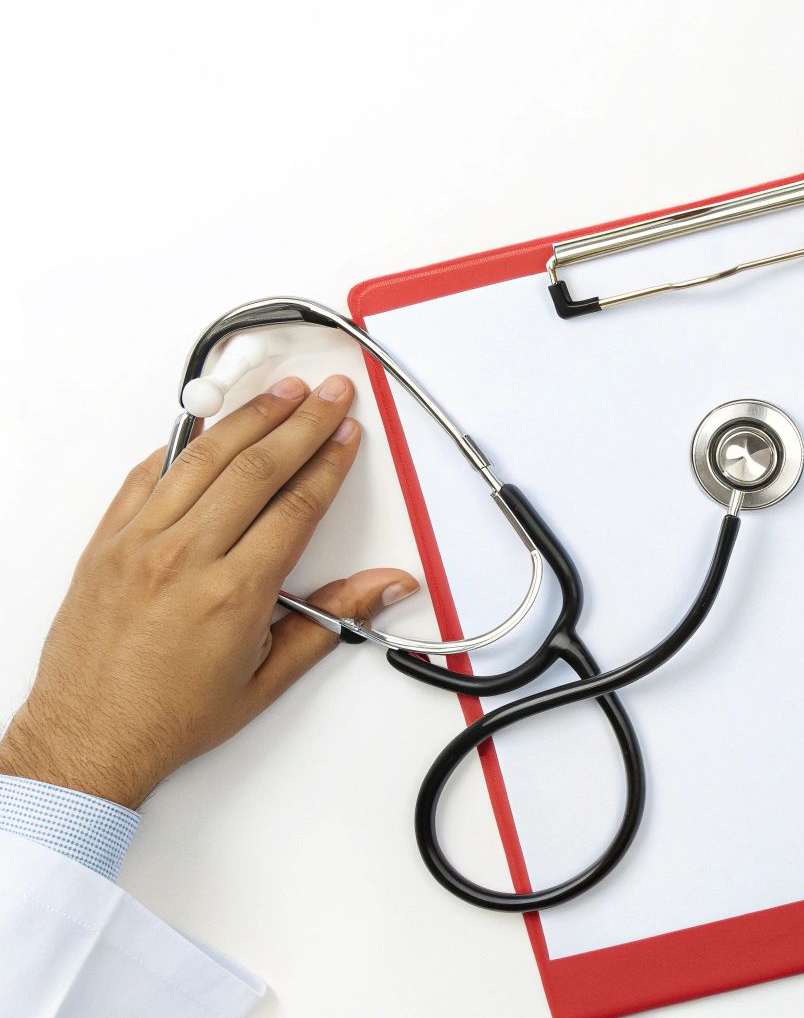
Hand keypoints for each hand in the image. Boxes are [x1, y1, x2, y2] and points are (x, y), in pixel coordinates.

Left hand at [0, 375, 417, 807]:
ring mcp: (139, 545)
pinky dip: (182, 446)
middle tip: (327, 393)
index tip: (347, 434)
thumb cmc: (171, 716)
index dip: (328, 462)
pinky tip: (208, 428)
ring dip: (248, 418)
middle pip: (256, 468)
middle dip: (300, 422)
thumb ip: (332, 619)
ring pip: (203, 459)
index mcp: (233, 594)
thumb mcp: (269, 676)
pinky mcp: (107, 543)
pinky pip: (148, 476)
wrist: (90, 737)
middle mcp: (184, 559)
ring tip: (279, 393)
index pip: (295, 506)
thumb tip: (386, 586)